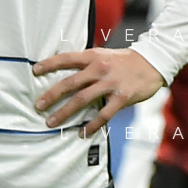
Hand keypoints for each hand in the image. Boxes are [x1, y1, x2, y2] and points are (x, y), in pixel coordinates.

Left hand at [33, 48, 165, 136]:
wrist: (153, 63)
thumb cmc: (125, 61)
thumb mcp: (104, 55)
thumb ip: (87, 63)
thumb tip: (66, 73)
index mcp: (93, 56)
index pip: (66, 58)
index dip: (49, 64)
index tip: (34, 71)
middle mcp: (99, 69)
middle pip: (70, 83)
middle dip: (51, 95)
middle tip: (38, 105)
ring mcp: (110, 83)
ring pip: (82, 100)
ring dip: (65, 112)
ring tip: (51, 122)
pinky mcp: (122, 97)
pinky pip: (103, 114)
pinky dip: (91, 125)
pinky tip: (81, 132)